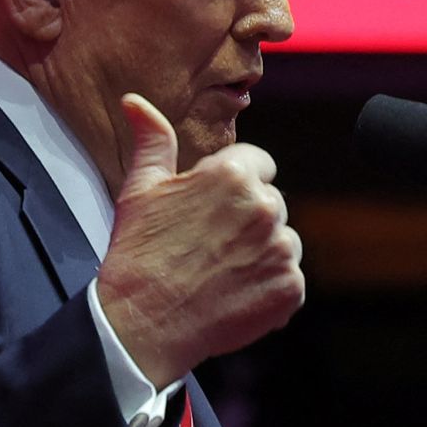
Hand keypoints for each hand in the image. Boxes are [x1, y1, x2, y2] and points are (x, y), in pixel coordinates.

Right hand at [95, 93, 304, 387]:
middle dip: (248, 221)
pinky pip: (289, 280)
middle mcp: (265, 207)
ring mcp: (281, 250)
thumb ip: (152, 140)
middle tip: (210, 246)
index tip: (215, 209)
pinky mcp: (290, 288)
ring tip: (220, 272)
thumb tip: (136, 102)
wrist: (141, 324)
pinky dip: (269, 288)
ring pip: (283, 242)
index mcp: (233, 175)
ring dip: (261, 254)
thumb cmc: (138, 255)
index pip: (259, 165)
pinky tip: (234, 294)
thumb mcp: (140, 189)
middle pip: (272, 204)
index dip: (235, 186)